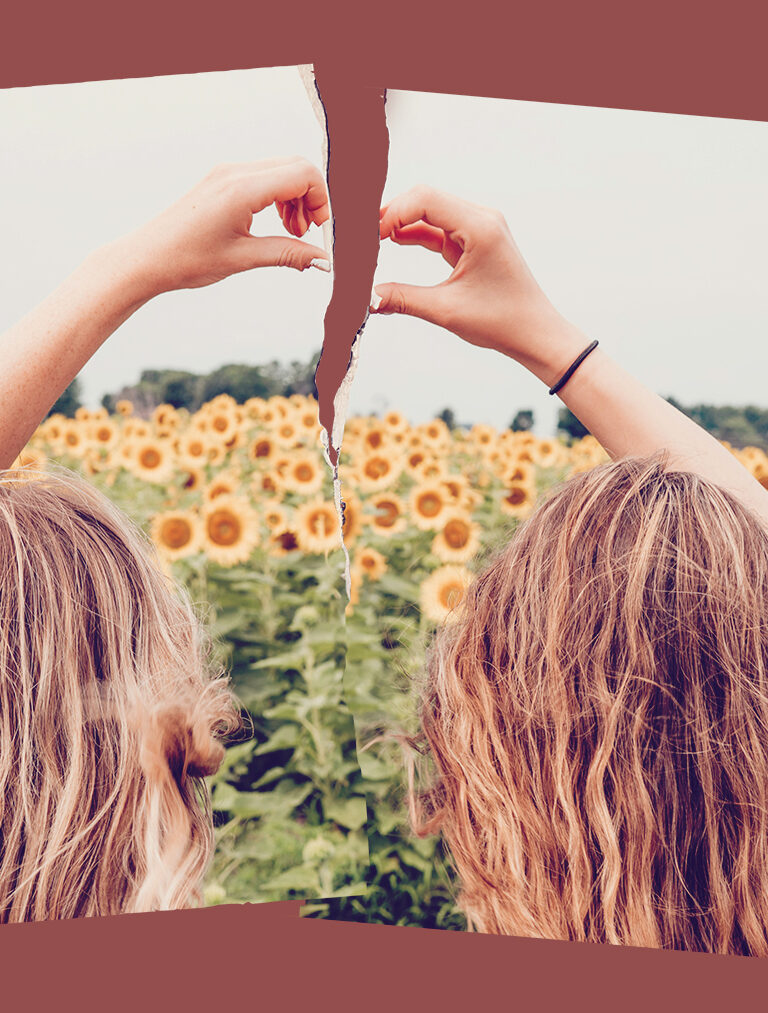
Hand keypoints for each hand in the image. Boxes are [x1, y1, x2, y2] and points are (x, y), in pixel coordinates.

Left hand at [113, 157, 330, 298]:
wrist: (147, 258)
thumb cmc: (187, 259)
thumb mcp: (244, 259)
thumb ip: (288, 254)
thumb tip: (322, 260)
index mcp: (243, 189)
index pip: (303, 174)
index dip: (321, 201)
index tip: (318, 231)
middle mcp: (236, 172)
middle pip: (296, 167)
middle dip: (311, 199)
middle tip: (306, 233)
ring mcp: (227, 173)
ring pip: (281, 171)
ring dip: (295, 199)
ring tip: (291, 233)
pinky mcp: (222, 180)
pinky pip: (263, 177)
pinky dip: (278, 197)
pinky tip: (274, 224)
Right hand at [371, 185, 583, 385]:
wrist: (535, 334)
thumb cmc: (504, 321)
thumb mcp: (446, 311)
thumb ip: (402, 299)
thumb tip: (367, 297)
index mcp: (480, 227)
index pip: (425, 200)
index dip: (392, 212)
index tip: (368, 234)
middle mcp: (482, 220)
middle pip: (426, 200)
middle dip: (393, 215)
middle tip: (363, 235)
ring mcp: (479, 229)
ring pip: (430, 214)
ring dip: (401, 224)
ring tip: (372, 241)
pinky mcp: (475, 242)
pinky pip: (439, 230)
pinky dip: (416, 235)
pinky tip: (392, 242)